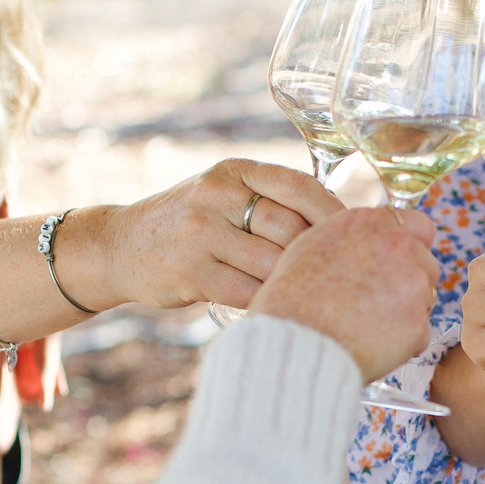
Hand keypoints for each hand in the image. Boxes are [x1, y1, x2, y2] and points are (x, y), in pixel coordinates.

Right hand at [92, 159, 346, 310]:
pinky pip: (245, 291)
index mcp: (235, 171)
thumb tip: (344, 226)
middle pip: (290, 228)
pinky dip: (269, 303)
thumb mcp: (224, 196)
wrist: (118, 247)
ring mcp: (200, 232)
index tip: (365, 237)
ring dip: (297, 285)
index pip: (300, 186)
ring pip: (272, 263)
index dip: (337, 214)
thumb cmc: (190, 227)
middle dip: (321, 257)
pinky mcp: (189, 271)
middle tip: (345, 280)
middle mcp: (217, 194)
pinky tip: (285, 312)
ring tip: (319, 301)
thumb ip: (270, 202)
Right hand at [250, 208, 438, 380]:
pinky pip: (420, 335)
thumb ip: (352, 239)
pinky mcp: (417, 324)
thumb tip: (369, 245)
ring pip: (425, 300)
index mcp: (370, 223)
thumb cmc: (290, 299)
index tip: (399, 266)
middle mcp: (397, 245)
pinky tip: (371, 346)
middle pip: (427, 265)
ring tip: (367, 327)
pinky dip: (402, 344)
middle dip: (409, 284)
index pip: (418, 226)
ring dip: (407, 313)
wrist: (291, 340)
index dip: (411, 248)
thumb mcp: (314, 246)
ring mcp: (411, 285)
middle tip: (377, 305)